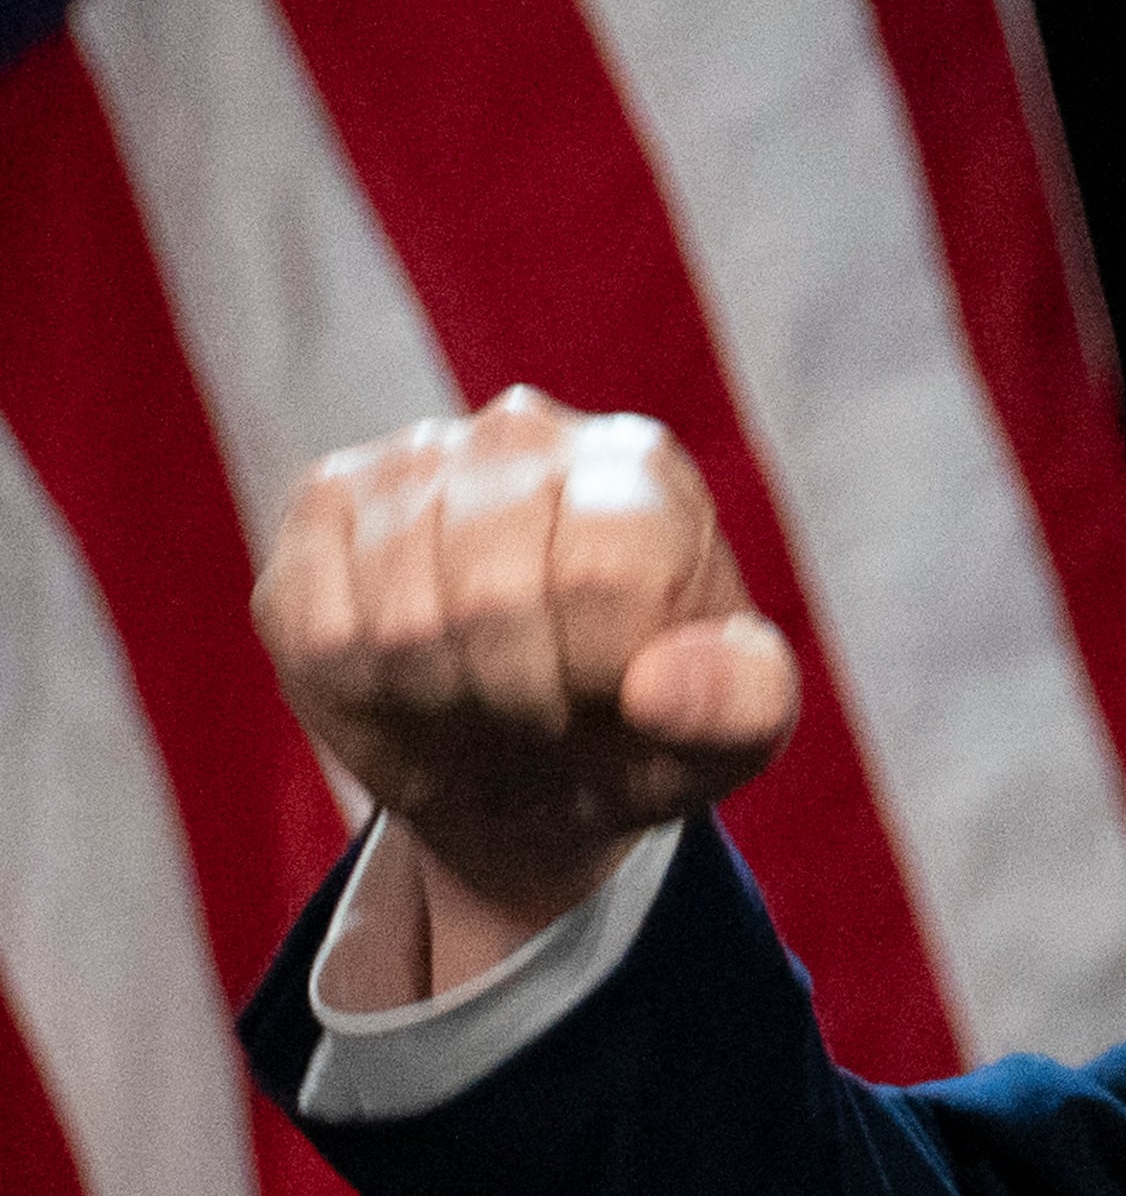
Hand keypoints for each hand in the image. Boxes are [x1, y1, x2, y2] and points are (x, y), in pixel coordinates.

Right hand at [255, 386, 798, 989]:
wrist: (529, 762)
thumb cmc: (644, 733)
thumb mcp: (732, 738)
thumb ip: (739, 705)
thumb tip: (658, 684)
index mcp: (640, 467)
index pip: (601, 572)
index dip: (593, 669)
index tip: (610, 694)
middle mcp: (524, 432)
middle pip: (490, 596)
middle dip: (514, 694)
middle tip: (536, 706)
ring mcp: (414, 459)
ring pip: (398, 619)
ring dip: (438, 697)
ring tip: (475, 691)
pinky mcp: (323, 506)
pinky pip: (315, 624)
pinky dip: (357, 685)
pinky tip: (402, 674)